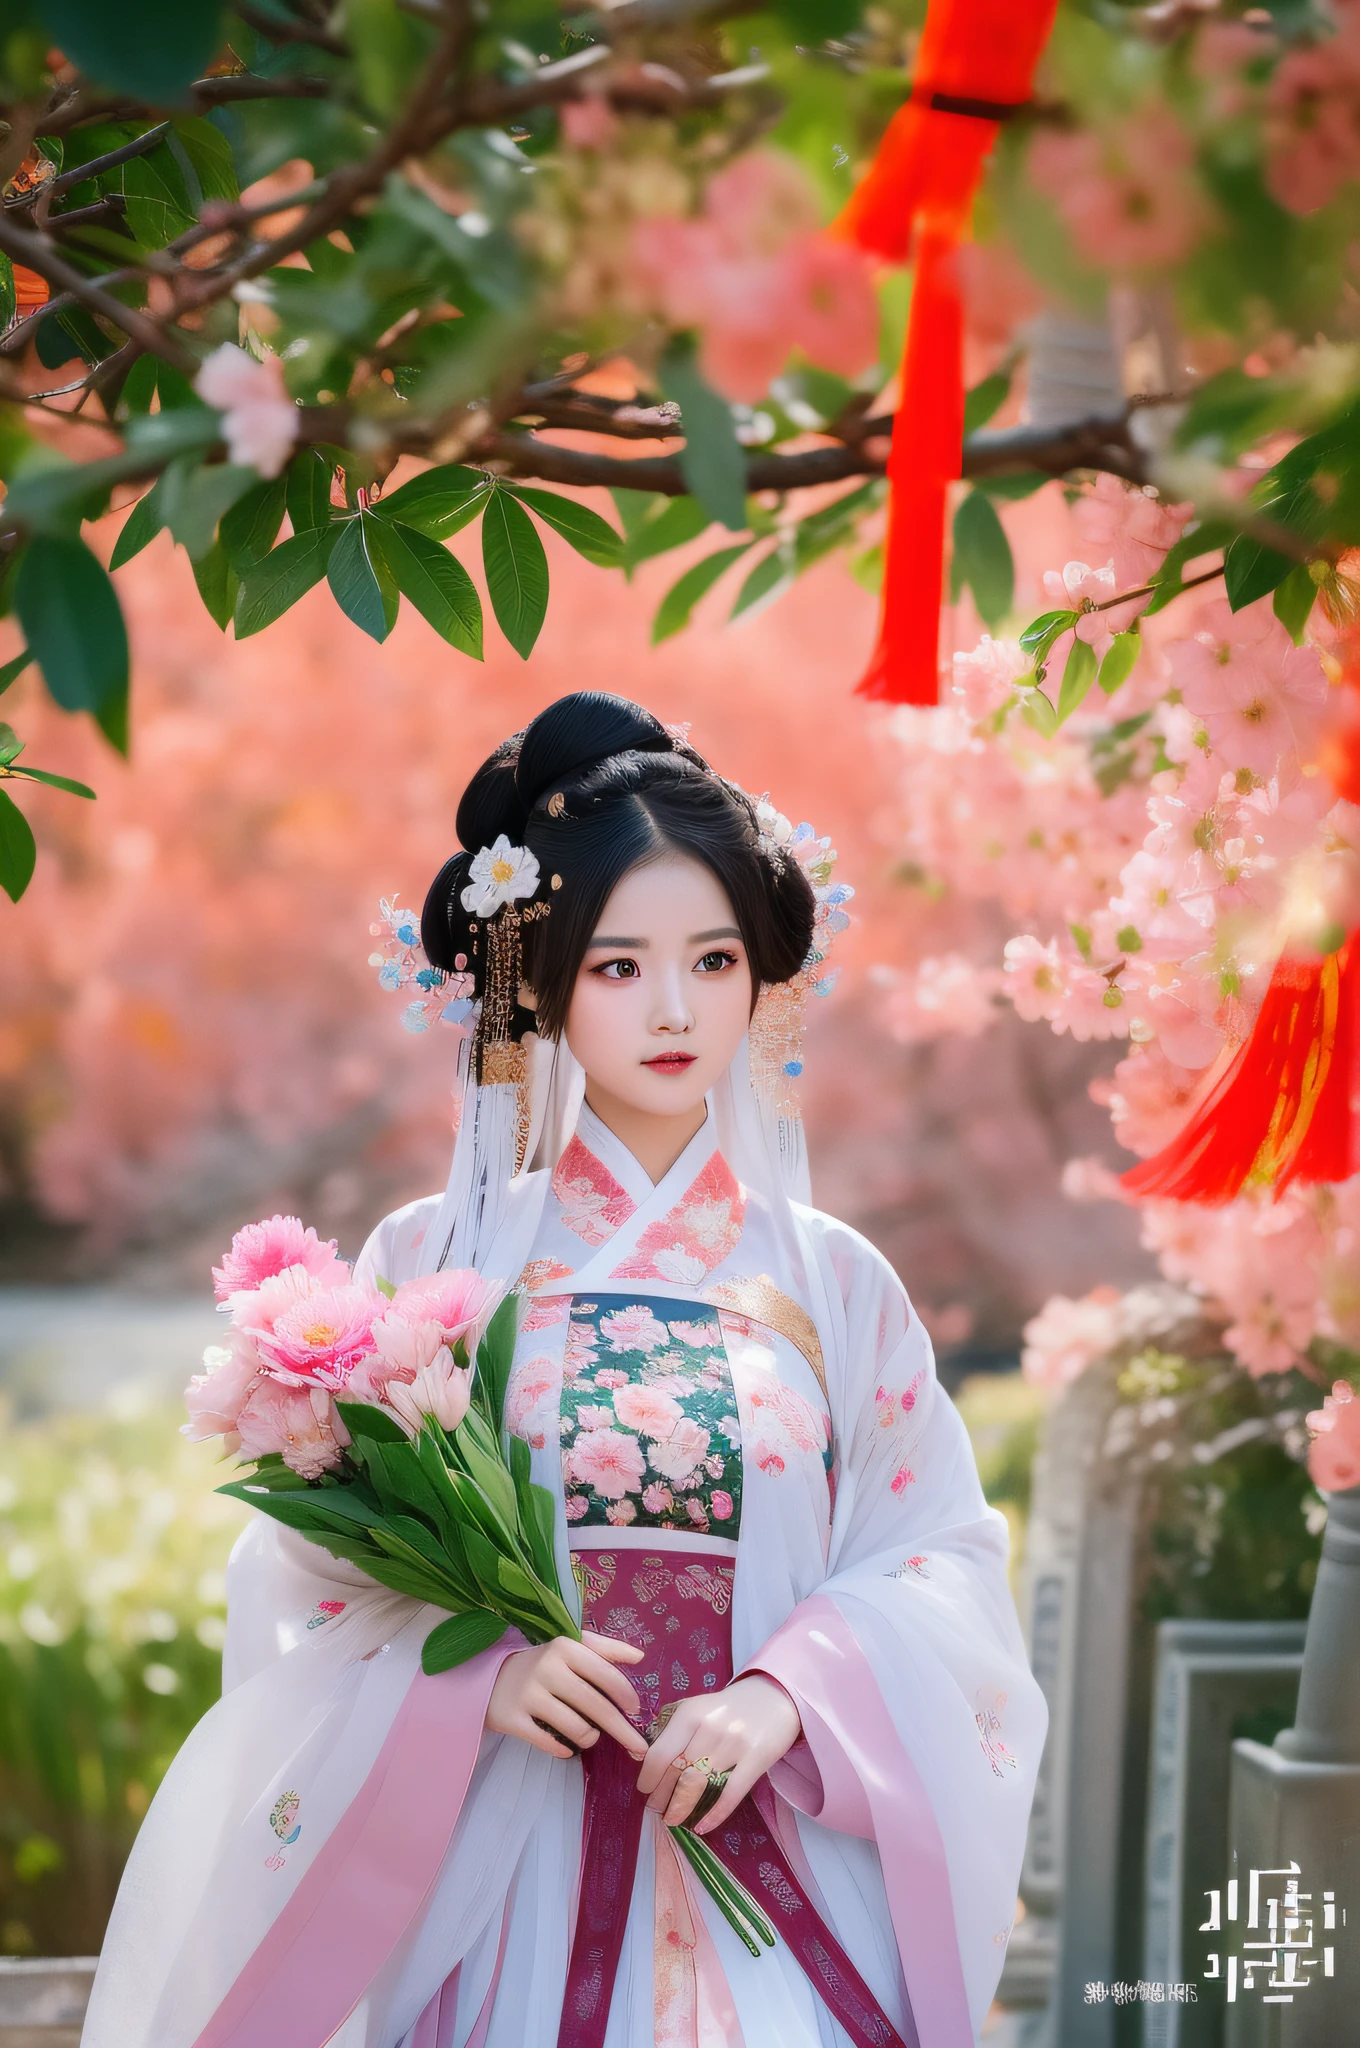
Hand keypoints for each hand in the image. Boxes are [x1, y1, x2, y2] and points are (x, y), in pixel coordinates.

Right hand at [485, 1631, 646, 1761]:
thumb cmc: (544, 1663)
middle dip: (622, 1730)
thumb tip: (640, 1656)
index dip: (626, 1696)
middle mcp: (547, 1668)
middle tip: (638, 1748)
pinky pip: (550, 1744)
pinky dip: (564, 1749)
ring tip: (589, 1735)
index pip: (605, 1674)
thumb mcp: (572, 1648)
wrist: (492, 1678)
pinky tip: (567, 1747)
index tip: (636, 1711)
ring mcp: (528, 1695)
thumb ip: (606, 1649)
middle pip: (596, 1706)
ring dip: (590, 1738)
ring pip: (576, 1728)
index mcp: (565, 1647)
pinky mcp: (513, 1719)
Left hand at [636, 1675, 801, 1833]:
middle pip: (678, 1772)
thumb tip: (642, 1758)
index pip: (660, 1753)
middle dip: (663, 1797)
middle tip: (658, 1810)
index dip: (649, 1778)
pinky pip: (731, 1793)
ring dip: (683, 1808)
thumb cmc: (729, 1707)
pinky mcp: (756, 1757)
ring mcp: (734, 1742)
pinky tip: (703, 1826)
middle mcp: (709, 1726)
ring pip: (700, 1784)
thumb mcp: (698, 1708)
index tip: (645, 1791)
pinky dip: (714, 1814)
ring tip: (675, 1820)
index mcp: (690, 1713)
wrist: (774, 1696)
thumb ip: (674, 1729)